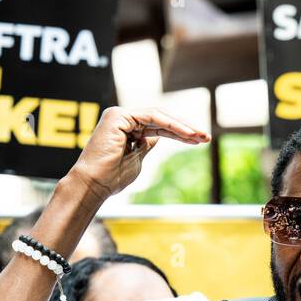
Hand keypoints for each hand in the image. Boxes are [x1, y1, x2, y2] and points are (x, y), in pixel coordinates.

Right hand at [68, 106, 208, 201]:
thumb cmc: (112, 178)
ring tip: (199, 136)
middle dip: (184, 128)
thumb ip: (146, 146)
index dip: (180, 134)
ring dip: (181, 126)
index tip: (199, 141)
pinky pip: (151, 117)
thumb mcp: (136, 160)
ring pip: (158, 116)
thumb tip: (158, 136)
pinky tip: (186, 134)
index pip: (158, 127)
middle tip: (206, 137)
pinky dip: (170, 124)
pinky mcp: (118, 116)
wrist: (93, 185)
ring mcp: (119, 115)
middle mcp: (122, 119)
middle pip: (160, 119)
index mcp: (125, 128)